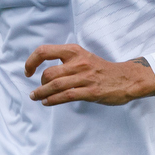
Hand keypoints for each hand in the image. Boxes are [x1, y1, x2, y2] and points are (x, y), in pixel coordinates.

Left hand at [24, 44, 154, 105]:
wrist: (126, 78)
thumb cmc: (102, 70)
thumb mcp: (83, 57)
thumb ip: (66, 61)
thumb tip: (45, 71)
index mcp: (74, 51)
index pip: (44, 51)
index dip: (31, 61)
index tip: (28, 71)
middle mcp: (78, 62)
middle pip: (48, 73)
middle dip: (40, 84)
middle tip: (38, 90)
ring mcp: (85, 77)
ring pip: (54, 86)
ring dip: (41, 93)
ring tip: (36, 97)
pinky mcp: (90, 92)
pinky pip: (66, 96)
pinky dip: (52, 100)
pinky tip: (47, 102)